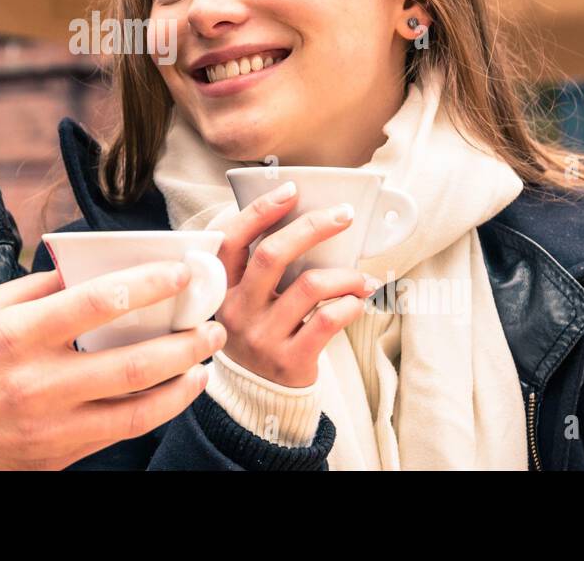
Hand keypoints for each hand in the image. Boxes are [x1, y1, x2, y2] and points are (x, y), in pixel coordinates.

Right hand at [0, 265, 225, 469]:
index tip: (184, 271)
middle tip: (212, 326)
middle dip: (185, 343)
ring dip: (181, 384)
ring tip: (204, 364)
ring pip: (137, 410)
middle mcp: (38, 383)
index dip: (152, 284)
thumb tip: (85, 269)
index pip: (101, 302)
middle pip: (134, 363)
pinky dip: (151, 413)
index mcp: (18, 335)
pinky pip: (116, 435)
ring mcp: (48, 427)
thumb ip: (35, 288)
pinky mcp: (52, 456)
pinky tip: (168, 394)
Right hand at [209, 182, 381, 386]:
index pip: (232, 240)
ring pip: (310, 286)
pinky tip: (357, 302)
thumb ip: (261, 267)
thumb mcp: (246, 299)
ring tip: (362, 278)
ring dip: (345, 275)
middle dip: (312, 228)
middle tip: (343, 216)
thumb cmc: (260, 331)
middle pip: (272, 255)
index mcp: (222, 289)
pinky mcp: (289, 360)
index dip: (260, 212)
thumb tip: (307, 220)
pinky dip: (350, 305)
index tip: (291, 190)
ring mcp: (261, 337)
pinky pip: (328, 321)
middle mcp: (236, 311)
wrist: (260, 394)